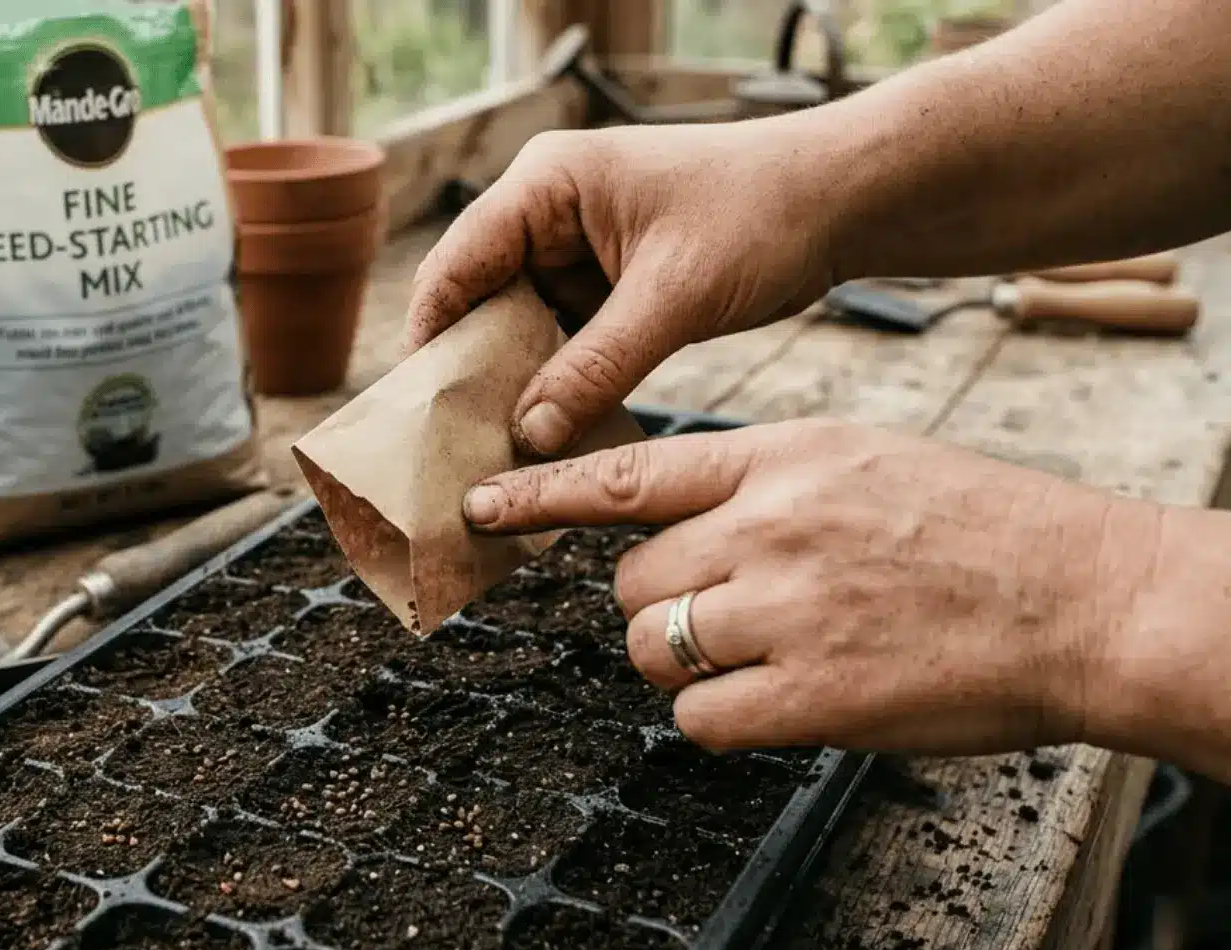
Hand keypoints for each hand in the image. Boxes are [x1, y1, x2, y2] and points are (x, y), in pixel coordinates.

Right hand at [403, 123, 838, 457]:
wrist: (842, 201)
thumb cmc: (763, 216)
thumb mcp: (673, 298)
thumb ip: (595, 369)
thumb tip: (529, 436)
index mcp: (546, 184)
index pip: (456, 265)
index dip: (430, 339)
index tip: (420, 412)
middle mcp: (547, 212)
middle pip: (477, 301)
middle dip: (471, 372)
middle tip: (455, 446)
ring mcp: (575, 248)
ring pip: (517, 327)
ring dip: (514, 384)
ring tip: (496, 451)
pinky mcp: (605, 283)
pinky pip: (560, 340)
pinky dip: (556, 383)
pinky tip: (550, 434)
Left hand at [460, 419, 1164, 757]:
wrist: (1086, 600)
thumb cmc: (980, 529)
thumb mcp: (862, 459)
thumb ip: (758, 481)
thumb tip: (667, 519)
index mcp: (782, 457)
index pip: (626, 475)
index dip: (539, 496)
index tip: (479, 508)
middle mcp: (770, 526)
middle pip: (631, 579)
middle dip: (660, 603)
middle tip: (732, 611)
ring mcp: (786, 612)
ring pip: (652, 647)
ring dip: (686, 660)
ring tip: (769, 653)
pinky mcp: (808, 697)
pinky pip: (697, 718)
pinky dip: (722, 718)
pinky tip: (784, 699)